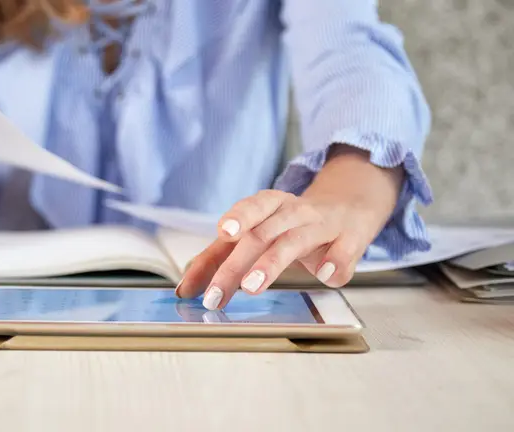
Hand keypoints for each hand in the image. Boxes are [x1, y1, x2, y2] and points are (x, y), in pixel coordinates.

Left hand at [176, 189, 383, 309]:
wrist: (349, 206)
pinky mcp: (349, 239)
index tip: (208, 253)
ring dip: (270, 264)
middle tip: (215, 296)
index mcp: (267, 204)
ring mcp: (321, 225)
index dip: (219, 242)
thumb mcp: (256, 232)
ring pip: (292, 241)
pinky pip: (343, 250)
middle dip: (233, 266)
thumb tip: (185, 286)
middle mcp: (292, 211)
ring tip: (251, 287)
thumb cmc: (292, 225)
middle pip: (258, 235)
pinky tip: (326, 275)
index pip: (238, 220)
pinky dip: (335, 262)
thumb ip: (221, 256)